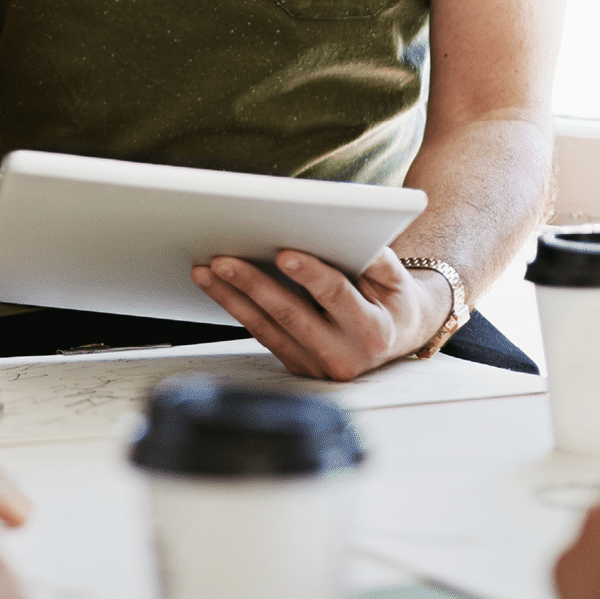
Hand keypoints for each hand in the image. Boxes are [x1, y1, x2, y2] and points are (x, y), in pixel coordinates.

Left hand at [191, 246, 449, 379]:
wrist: (395, 337)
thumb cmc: (392, 297)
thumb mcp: (396, 277)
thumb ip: (375, 258)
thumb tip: (342, 231)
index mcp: (373, 331)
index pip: (336, 296)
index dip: (310, 275)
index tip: (284, 253)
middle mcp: (344, 356)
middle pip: (291, 315)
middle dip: (253, 285)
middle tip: (221, 259)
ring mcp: (317, 366)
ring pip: (267, 329)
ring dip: (231, 298)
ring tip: (204, 270)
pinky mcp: (297, 367)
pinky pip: (262, 335)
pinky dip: (237, 309)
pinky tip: (216, 287)